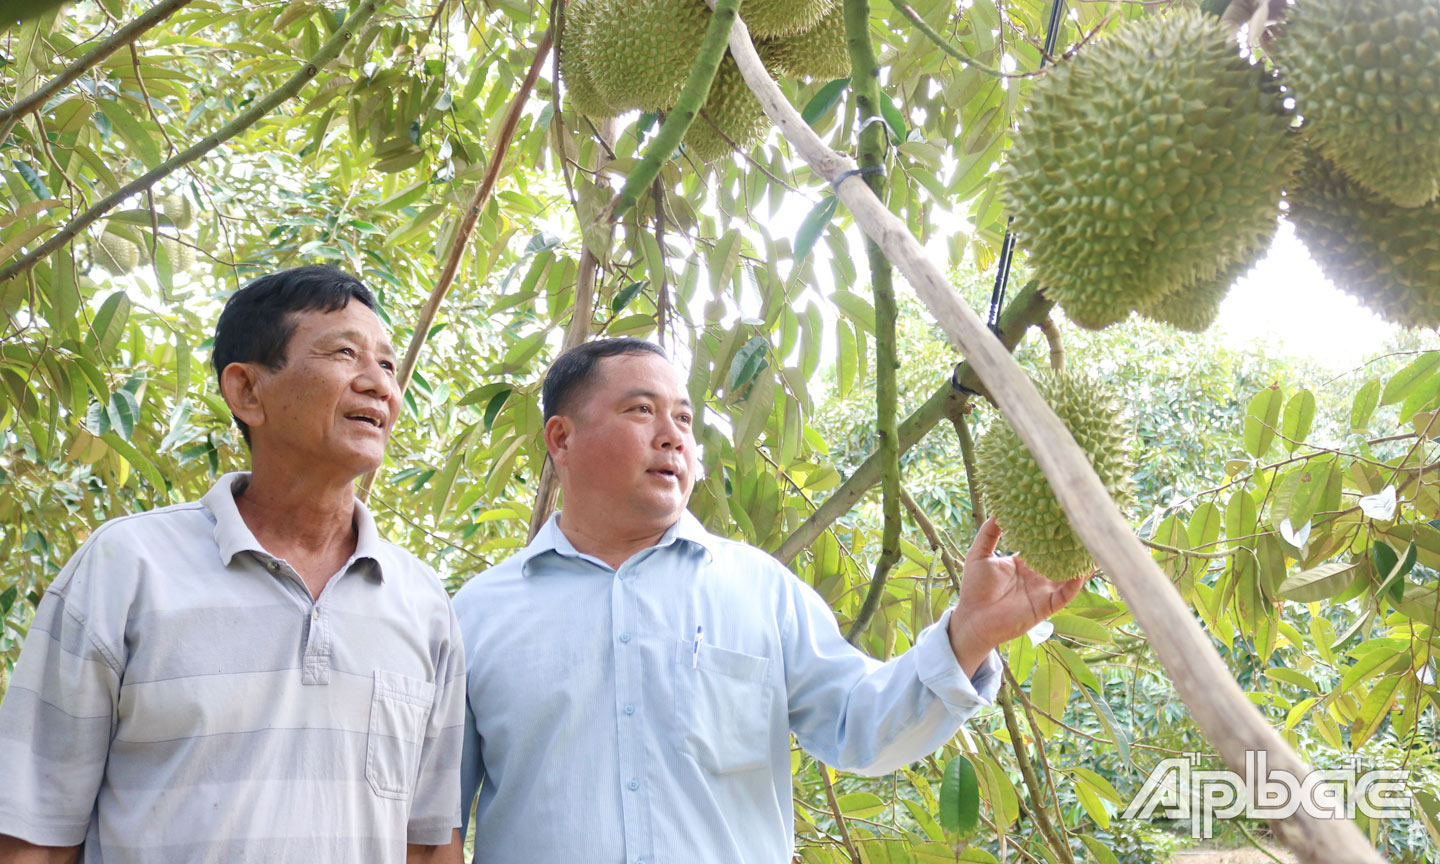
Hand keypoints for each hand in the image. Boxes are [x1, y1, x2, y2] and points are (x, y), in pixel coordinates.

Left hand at [947, 517, 1088, 676]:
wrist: (972, 618)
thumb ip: (989, 532)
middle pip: (1060, 556)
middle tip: (1084, 522)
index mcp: (1024, 562)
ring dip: (1080, 561)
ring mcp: (1044, 589)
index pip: (1043, 542)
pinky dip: (1076, 582)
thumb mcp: (979, 554)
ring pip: (1069, 573)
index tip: (1060, 510)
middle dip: (1072, 542)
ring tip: (1092, 543)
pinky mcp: (1047, 605)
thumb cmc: (975, 588)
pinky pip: (1066, 593)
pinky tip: (1083, 569)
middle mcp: (1038, 574)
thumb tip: (999, 510)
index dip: (1052, 529)